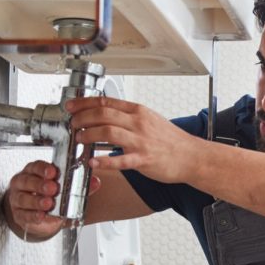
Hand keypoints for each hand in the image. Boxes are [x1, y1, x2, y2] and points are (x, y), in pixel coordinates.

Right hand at [3, 160, 99, 238]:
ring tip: (48, 203)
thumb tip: (96, 182)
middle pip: (27, 181)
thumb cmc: (51, 195)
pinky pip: (24, 215)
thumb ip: (80, 185)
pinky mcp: (19, 214)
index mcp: (34, 172)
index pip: (35, 166)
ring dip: (36, 201)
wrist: (41, 215)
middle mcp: (23, 183)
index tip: (53, 172)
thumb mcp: (65, 189)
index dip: (43, 169)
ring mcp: (18, 199)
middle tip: (53, 188)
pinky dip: (33, 216)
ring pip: (23, 198)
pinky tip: (41, 216)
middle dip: (40, 184)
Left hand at [67, 96, 198, 183]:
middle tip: (72, 124)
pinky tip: (93, 162)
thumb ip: (130, 117)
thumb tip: (108, 115)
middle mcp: (138, 123)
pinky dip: (104, 161)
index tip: (72, 106)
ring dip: (88, 135)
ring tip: (79, 139)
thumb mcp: (150, 120)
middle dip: (82, 118)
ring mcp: (141, 141)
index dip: (84, 103)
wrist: (192, 156)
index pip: (106, 102)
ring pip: (107, 132)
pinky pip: (120, 160)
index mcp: (139, 112)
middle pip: (103, 114)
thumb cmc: (172, 141)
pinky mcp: (144, 160)